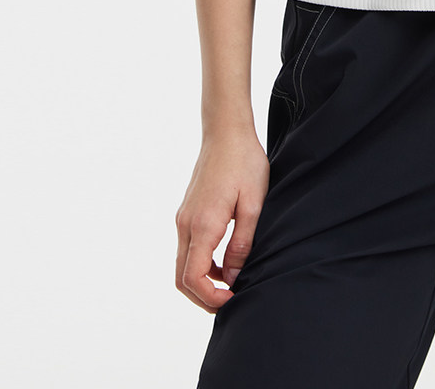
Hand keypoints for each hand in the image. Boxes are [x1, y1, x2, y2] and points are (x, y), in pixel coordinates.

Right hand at [174, 128, 270, 310]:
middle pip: (181, 278)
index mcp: (203, 224)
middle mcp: (186, 224)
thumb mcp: (254, 204)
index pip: (193, 278)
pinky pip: (187, 249)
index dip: (210, 298)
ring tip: (231, 284)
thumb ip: (243, 243)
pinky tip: (224, 262)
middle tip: (230, 302)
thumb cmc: (244, 163)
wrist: (226, 132)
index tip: (233, 299)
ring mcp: (183, 218)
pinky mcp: (186, 212)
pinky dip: (200, 264)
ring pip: (182, 265)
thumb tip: (233, 277)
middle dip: (202, 297)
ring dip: (202, 281)